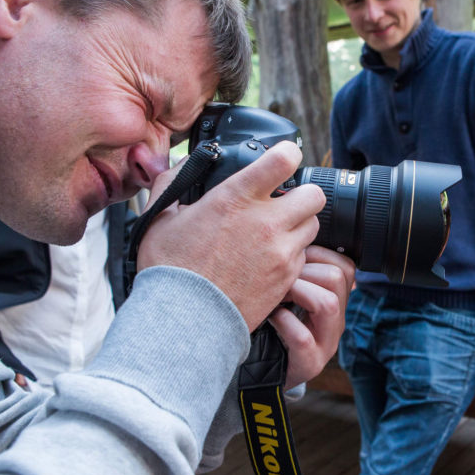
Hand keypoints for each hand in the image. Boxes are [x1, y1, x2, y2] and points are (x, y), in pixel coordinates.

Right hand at [136, 141, 325, 330]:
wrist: (185, 320)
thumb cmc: (171, 270)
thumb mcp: (160, 218)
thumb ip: (173, 183)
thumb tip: (181, 165)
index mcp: (237, 198)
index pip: (284, 159)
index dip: (288, 154)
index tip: (284, 158)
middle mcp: (266, 221)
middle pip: (314, 195)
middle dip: (303, 195)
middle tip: (285, 203)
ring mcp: (281, 251)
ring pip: (313, 226)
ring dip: (299, 225)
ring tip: (276, 233)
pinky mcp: (287, 277)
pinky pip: (304, 257)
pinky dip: (293, 254)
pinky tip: (270, 259)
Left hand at [269, 245, 354, 387]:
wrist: (266, 372)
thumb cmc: (274, 327)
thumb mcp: (291, 297)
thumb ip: (297, 273)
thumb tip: (289, 239)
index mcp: (337, 301)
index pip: (346, 266)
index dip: (319, 253)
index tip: (294, 256)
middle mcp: (337, 322)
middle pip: (338, 277)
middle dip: (305, 269)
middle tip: (281, 275)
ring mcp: (326, 344)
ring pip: (327, 303)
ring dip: (297, 291)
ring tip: (277, 293)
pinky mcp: (310, 363)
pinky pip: (301, 336)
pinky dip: (283, 321)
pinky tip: (271, 318)